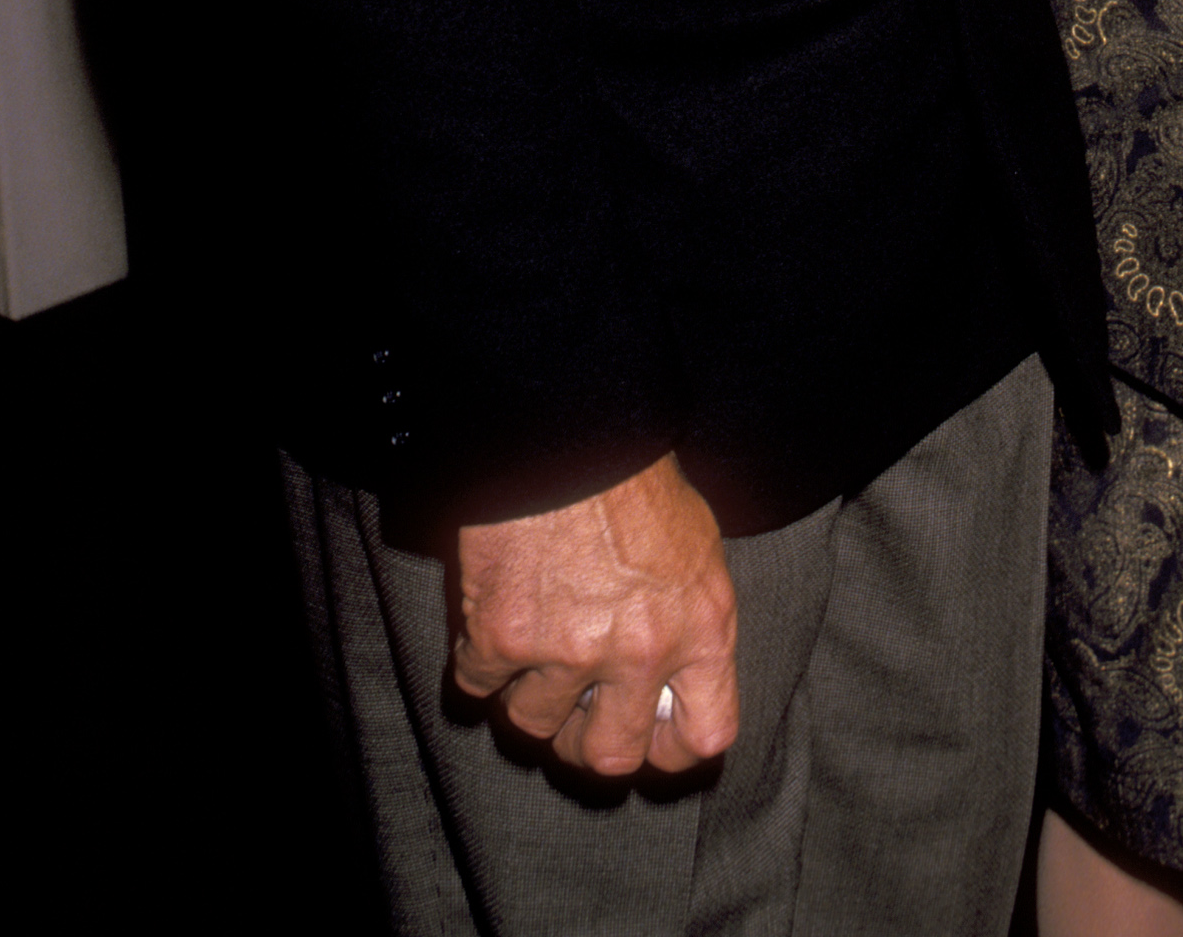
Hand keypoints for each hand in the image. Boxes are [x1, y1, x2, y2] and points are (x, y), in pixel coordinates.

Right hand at [452, 453, 738, 777]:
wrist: (568, 427)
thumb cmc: (635, 476)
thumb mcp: (697, 547)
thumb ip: (690, 621)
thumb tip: (675, 686)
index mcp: (702, 627)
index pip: (705, 737)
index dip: (669, 746)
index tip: (646, 730)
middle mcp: (642, 650)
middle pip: (609, 756)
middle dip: (585, 741)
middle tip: (572, 708)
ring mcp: (570, 649)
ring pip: (535, 725)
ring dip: (526, 696)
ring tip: (530, 650)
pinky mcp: (503, 636)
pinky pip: (478, 686)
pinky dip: (478, 663)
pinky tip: (490, 622)